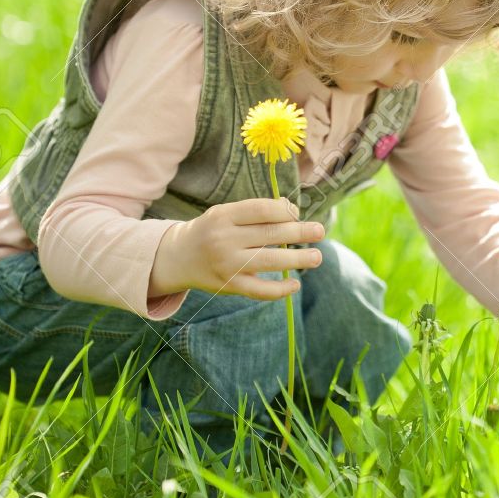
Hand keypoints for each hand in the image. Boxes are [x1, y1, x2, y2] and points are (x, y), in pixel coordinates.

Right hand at [150, 198, 324, 300]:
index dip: (286, 211)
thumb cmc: (213, 230)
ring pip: (270, 261)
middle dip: (300, 232)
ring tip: (317, 257)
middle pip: (270, 234)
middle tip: (320, 231)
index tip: (298, 213)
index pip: (262, 210)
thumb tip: (291, 207)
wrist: (178, 257)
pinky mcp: (229, 286)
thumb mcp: (227, 213)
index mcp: (224, 215)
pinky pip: (259, 290)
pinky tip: (295, 284)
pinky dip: (280, 289)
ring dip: (298, 259)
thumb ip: (256, 211)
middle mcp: (224, 239)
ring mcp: (226, 264)